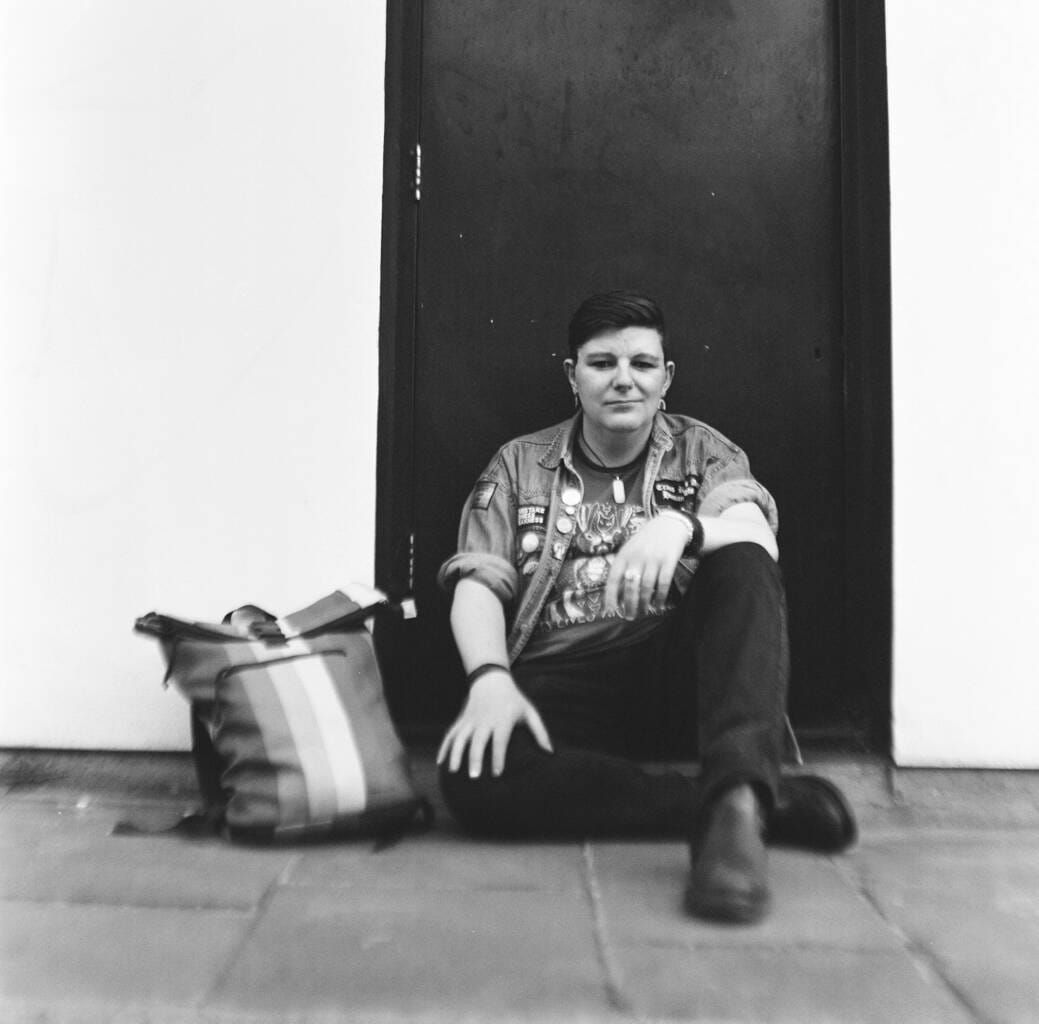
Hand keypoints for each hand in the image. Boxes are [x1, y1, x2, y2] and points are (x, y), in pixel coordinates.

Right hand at [436, 670, 552, 777]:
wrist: (491, 680)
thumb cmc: (514, 700)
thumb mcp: (529, 712)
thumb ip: (540, 732)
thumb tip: (549, 752)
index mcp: (502, 720)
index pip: (500, 740)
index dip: (498, 757)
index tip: (497, 773)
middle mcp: (484, 721)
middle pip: (478, 741)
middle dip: (475, 758)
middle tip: (474, 777)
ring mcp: (470, 720)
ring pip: (460, 737)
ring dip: (456, 753)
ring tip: (453, 771)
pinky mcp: (461, 720)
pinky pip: (450, 734)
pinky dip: (444, 747)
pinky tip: (440, 762)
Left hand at [604, 513, 688, 617]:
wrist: (669, 524)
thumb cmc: (645, 541)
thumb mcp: (630, 550)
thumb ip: (623, 569)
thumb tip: (616, 595)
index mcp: (624, 555)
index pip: (613, 578)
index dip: (610, 596)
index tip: (610, 611)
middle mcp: (637, 557)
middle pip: (630, 586)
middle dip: (629, 605)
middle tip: (629, 617)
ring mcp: (653, 558)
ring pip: (646, 587)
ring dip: (644, 603)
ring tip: (643, 612)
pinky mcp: (669, 560)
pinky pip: (663, 583)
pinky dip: (660, 597)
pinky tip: (659, 605)